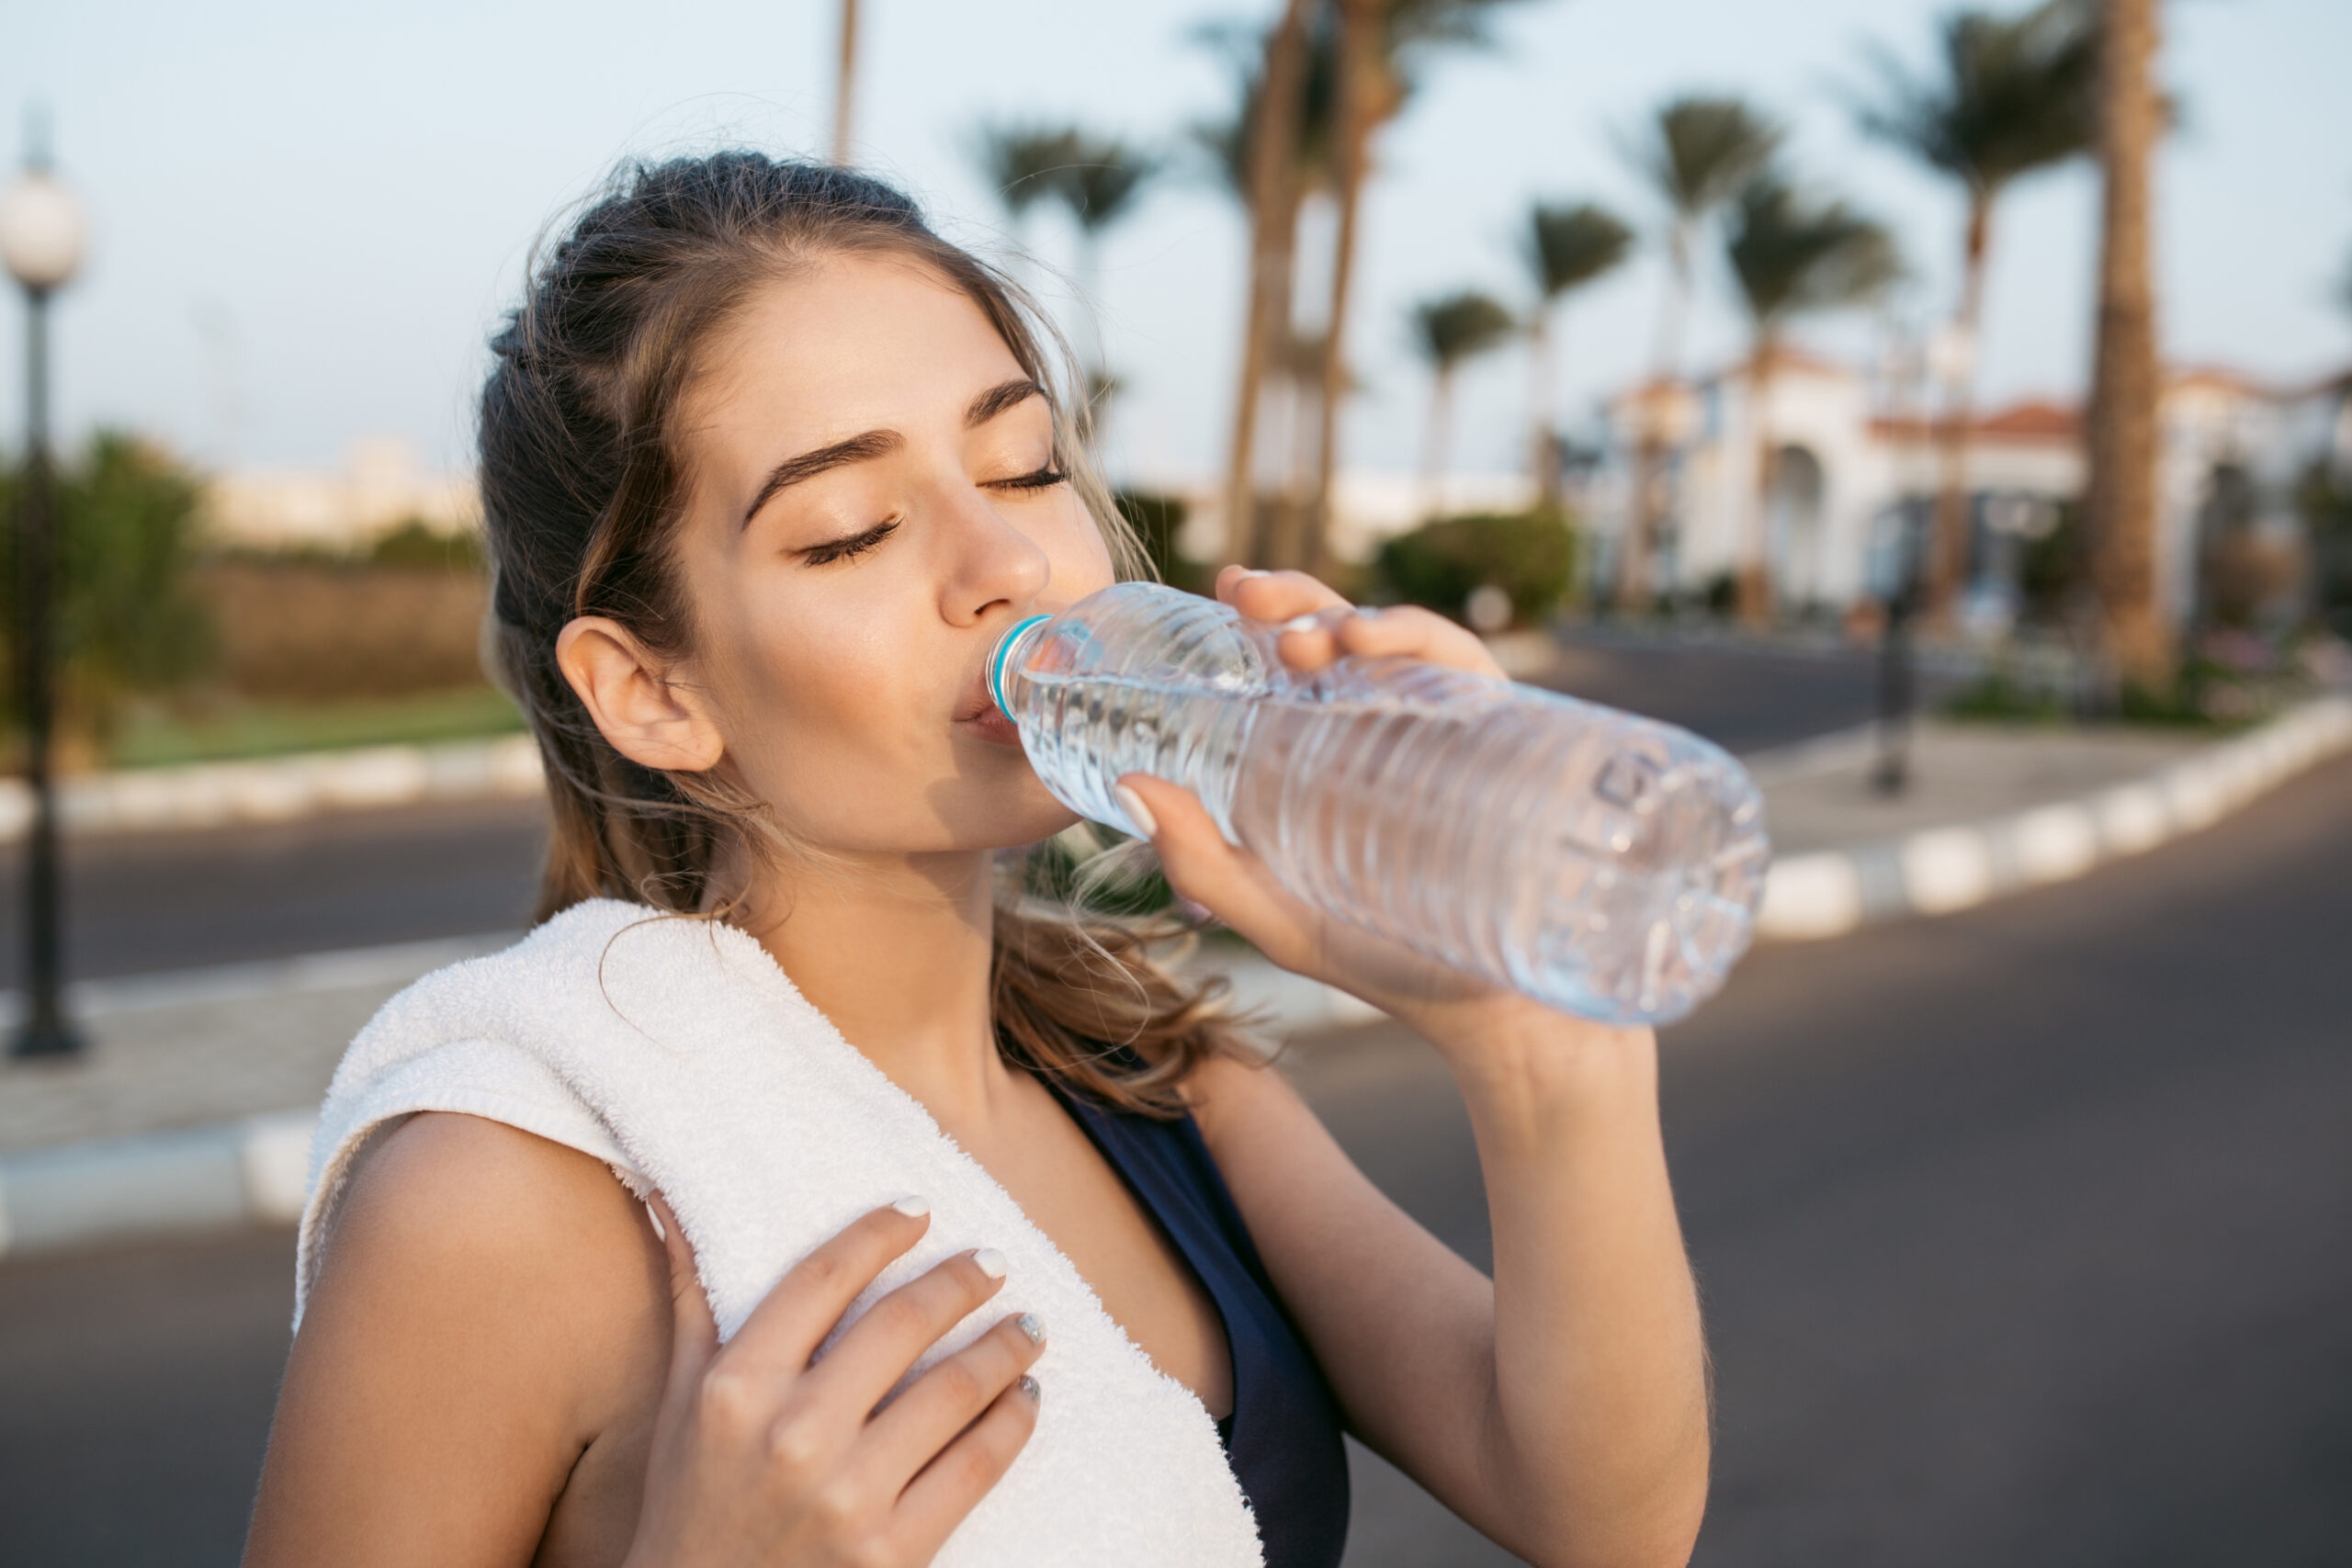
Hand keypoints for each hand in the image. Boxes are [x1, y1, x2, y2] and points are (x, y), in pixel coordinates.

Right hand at [624, 1195, 1044, 1567]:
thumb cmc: (689, 1506)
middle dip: (962, 1283)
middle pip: (902, 1323)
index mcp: (736, 1387)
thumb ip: (691, 1298)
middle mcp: (792, 1433)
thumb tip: (664, 1195)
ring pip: (954, 1389)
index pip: (824, 1277)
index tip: (918, 1212)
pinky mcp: (893, 1550)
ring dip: (1005, 1347)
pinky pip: (976, 1465)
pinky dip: (1013, 1422)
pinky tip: (1027, 1398)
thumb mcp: (679, 1403)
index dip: (879, 1234)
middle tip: (994, 1266)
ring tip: (1030, 1327)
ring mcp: (847, 1494)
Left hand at [1116, 568, 1537, 1040]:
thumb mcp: (1276, 915)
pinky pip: (1458, 664)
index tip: (1223, 590)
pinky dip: (1412, 637)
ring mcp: (1441, 727)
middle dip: (1292, 600)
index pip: (1292, 666)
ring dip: (1342, 617)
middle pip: (1337, 637)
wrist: (1495, 1011)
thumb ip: (1200, 859)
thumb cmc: (1387, 965)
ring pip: (1393, 639)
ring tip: (1300, 641)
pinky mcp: (1497, 733)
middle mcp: (1384, 729)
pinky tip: (1368, 642)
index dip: (1261, 616)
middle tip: (1245, 594)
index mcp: (1328, 756)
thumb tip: (1129, 784)